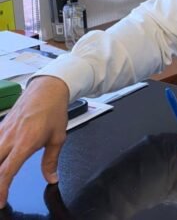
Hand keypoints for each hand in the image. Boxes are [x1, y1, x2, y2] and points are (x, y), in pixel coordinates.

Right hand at [0, 76, 69, 207]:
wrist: (48, 88)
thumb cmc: (54, 110)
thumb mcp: (58, 137)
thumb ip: (51, 161)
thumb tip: (51, 178)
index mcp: (25, 142)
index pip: (6, 172)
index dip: (1, 189)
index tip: (1, 201)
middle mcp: (9, 138)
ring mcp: (2, 131)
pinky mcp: (0, 126)